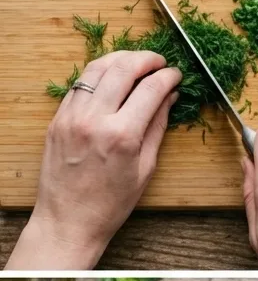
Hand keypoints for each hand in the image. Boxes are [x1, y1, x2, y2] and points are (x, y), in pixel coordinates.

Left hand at [6, 51, 180, 270]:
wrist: (68, 221)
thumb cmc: (111, 203)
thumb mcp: (145, 167)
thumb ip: (157, 127)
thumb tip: (169, 97)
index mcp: (122, 135)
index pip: (151, 89)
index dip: (168, 76)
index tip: (176, 75)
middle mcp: (94, 120)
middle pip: (123, 69)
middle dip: (146, 59)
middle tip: (159, 62)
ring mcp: (71, 117)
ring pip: (97, 68)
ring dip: (120, 59)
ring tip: (136, 62)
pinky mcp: (57, 119)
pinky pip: (80, 85)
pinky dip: (98, 74)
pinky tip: (111, 78)